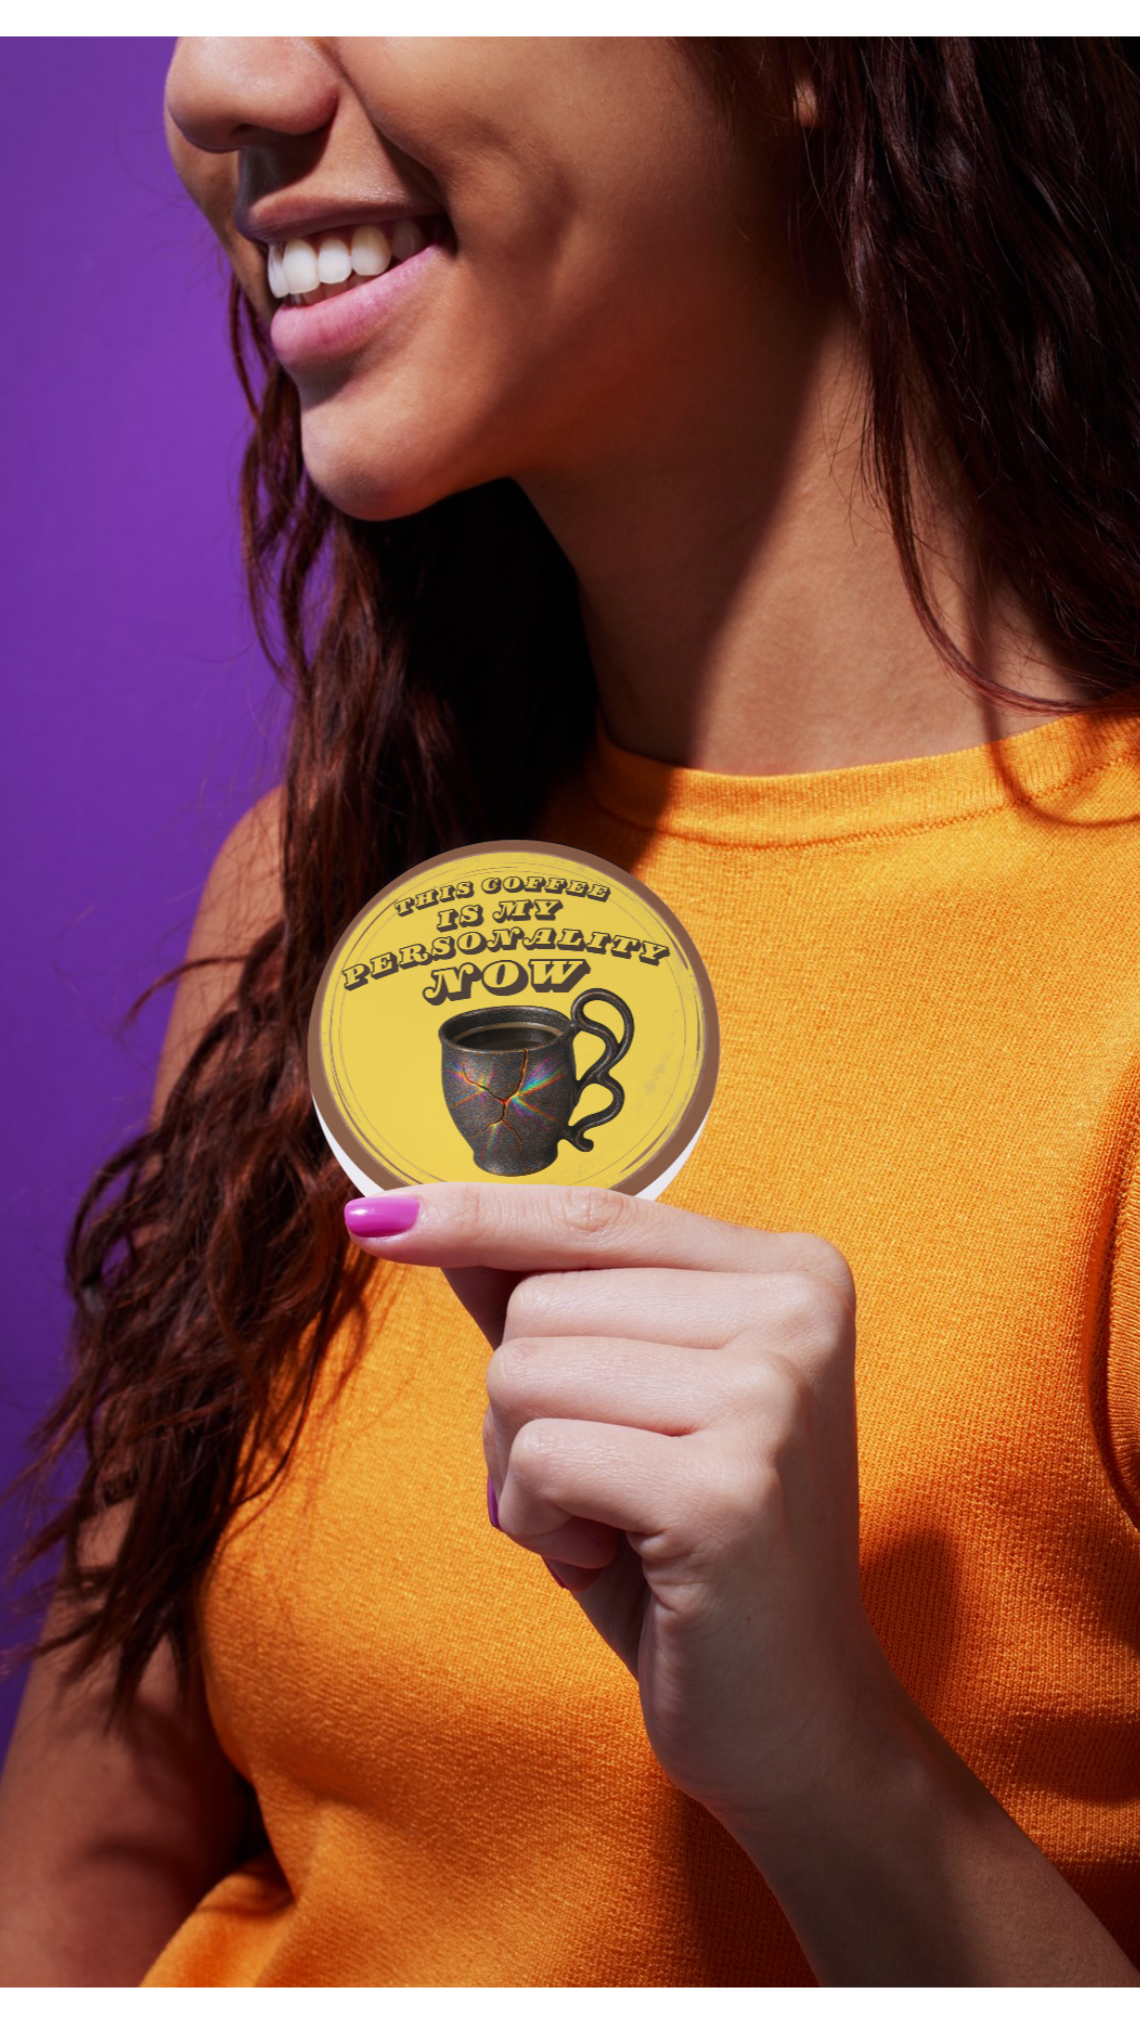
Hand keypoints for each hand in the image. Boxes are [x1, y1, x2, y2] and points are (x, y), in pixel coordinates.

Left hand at [345, 1183, 889, 1844]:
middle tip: (601, 1489)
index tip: (374, 1217)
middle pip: (539, 1300)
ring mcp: (771, 1396)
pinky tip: (609, 1562)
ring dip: (524, 1469)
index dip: (478, 1216)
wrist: (795, 1719)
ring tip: (610, 1526)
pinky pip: (539, 1457)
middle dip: (521, 1406)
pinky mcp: (725, 1489)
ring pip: (522, 1371)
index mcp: (791, 1272)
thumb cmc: (691, 1555)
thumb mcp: (620, 1406)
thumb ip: (549, 1302)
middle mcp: (796, 1312)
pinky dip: (536, 1521)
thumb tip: (421, 1215)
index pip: (596, 1214)